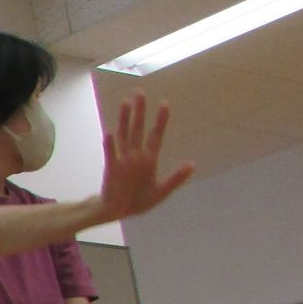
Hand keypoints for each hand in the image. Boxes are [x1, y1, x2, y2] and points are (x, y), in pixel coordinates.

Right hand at [98, 93, 193, 220]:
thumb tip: (192, 164)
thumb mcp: (161, 191)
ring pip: (124, 135)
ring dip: (124, 119)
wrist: (117, 212)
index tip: (164, 103)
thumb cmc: (138, 201)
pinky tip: (109, 132)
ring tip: (125, 102)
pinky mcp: (112, 169)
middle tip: (139, 92)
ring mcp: (123, 161)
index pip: (156, 135)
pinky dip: (110, 144)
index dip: (160, 120)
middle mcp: (135, 156)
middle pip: (138, 128)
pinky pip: (111, 154)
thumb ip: (176, 178)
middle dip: (139, 111)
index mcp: (149, 159)